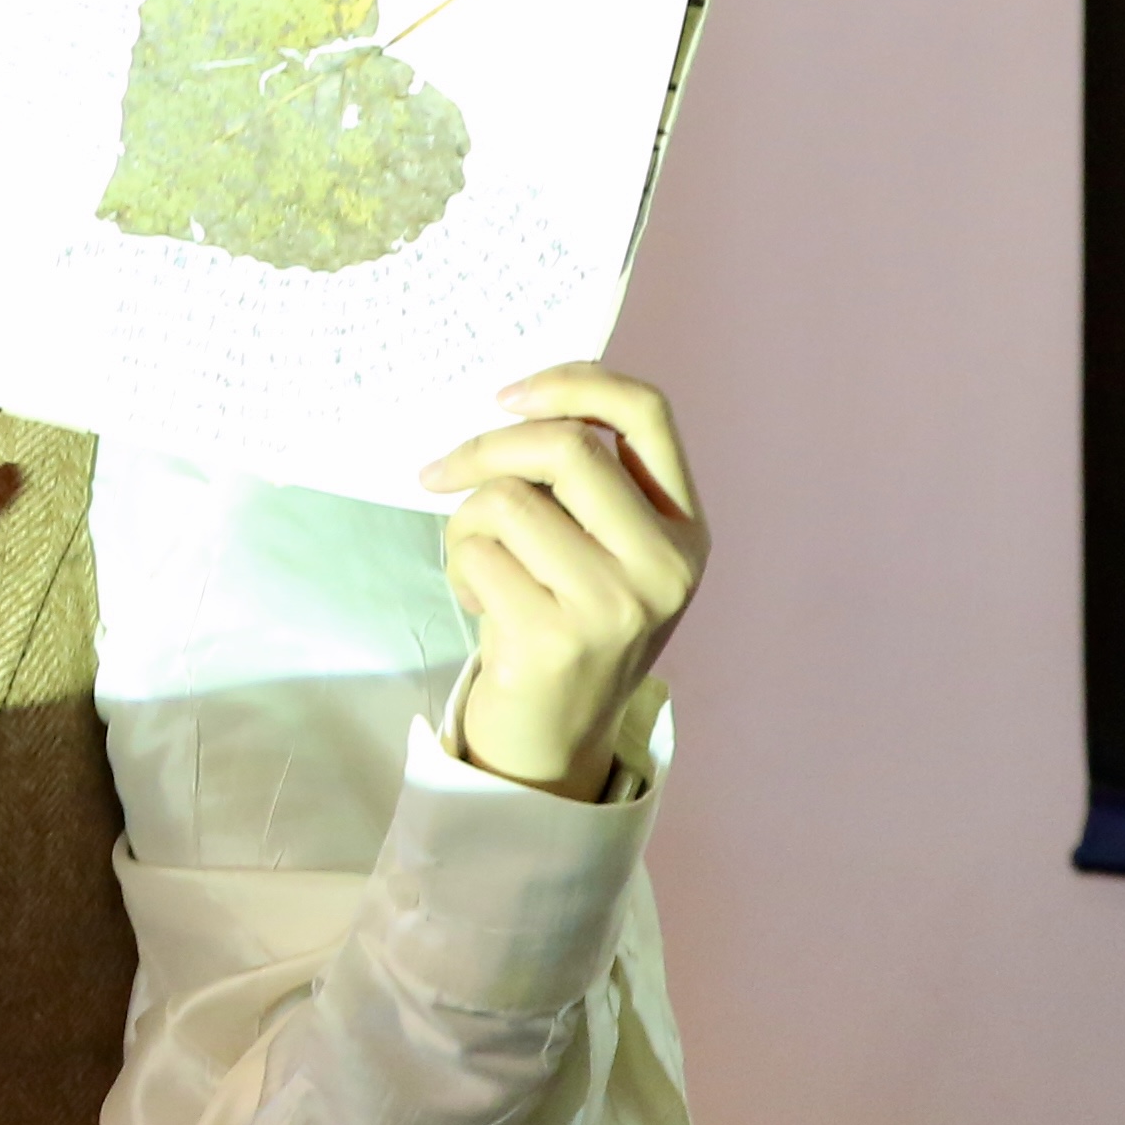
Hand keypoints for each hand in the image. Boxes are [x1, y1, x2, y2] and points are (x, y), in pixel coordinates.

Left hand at [416, 367, 705, 801]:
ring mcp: (616, 604)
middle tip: (440, 472)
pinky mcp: (557, 638)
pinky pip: (478, 553)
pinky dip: (460, 568)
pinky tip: (481, 603)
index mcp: (684, 530)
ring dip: (467, 523)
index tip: (507, 395)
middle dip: (487, 447)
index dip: (574, 382)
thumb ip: (584, 485)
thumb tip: (518, 401)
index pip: (646, 414)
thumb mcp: (603, 553)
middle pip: (568, 447)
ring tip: (477, 564)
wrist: (553, 742)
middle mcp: (664, 565)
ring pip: (509, 499)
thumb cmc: (563, 626)